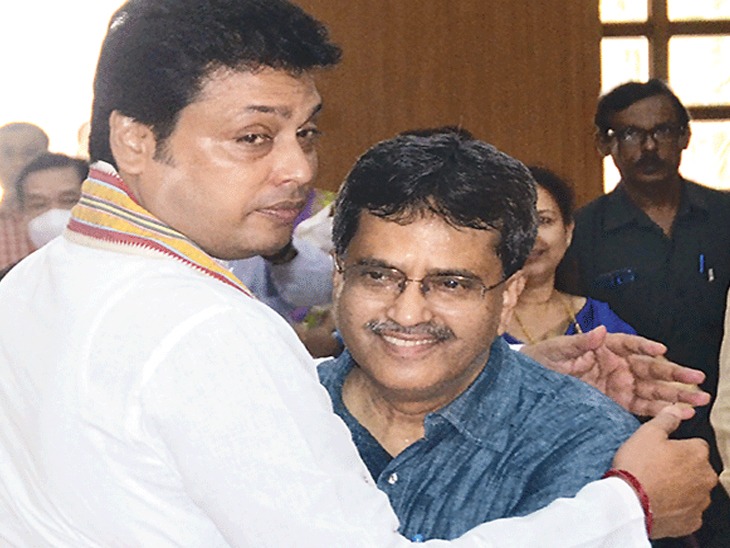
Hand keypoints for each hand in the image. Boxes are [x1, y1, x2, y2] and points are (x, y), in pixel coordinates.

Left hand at [520, 326, 709, 415]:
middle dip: (674, 374)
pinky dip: (660, 411)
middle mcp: (618, 365)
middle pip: (650, 368)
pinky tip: (679, 414)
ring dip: (676, 395)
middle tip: (697, 378)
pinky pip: (642, 407)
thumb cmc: (543, 360)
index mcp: (606, 347)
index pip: (631, 344)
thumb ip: (580, 342)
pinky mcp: (617, 403)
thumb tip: (601, 330)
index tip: (660, 351)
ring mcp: (620, 385)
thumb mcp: (558, 349)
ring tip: (699, 401)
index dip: (646, 347)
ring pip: (653, 389)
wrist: (529, 385)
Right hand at [612, 404, 716, 537]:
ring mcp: (700, 502)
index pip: (696, 445)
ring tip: (655, 485)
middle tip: (657, 468)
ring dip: (680, 488)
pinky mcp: (692, 521)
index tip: (663, 451)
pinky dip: (677, 507)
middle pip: (697, 469)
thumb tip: (676, 410)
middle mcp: (705, 478)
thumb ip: (666, 419)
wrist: (629, 503)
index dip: (677, 447)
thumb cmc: (638, 467)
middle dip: (682, 468)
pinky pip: (687, 511)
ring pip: (693, 490)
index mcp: (698, 454)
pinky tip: (659, 501)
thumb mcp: (647, 433)